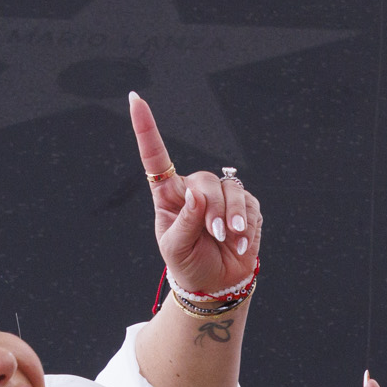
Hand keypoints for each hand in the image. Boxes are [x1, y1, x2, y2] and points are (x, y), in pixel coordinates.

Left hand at [130, 93, 258, 298]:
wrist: (215, 285)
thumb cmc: (188, 264)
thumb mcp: (176, 248)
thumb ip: (185, 221)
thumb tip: (197, 193)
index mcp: (169, 196)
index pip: (156, 158)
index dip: (146, 129)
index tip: (136, 100)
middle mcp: (194, 190)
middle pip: (205, 181)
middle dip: (213, 208)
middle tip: (216, 234)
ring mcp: (221, 198)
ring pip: (231, 190)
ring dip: (232, 217)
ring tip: (229, 239)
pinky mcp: (245, 208)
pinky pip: (250, 205)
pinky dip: (247, 225)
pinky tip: (240, 243)